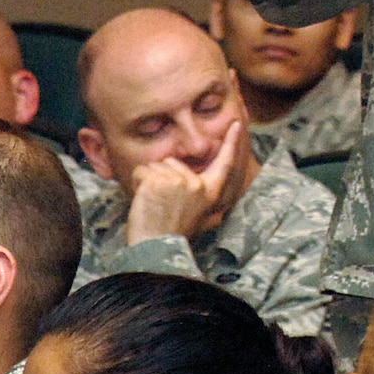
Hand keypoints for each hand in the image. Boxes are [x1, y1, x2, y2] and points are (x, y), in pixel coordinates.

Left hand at [125, 122, 243, 244]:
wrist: (154, 249)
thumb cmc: (172, 234)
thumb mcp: (199, 215)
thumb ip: (199, 193)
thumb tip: (198, 182)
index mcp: (209, 193)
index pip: (224, 163)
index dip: (231, 142)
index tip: (237, 124)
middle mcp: (196, 185)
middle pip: (174, 162)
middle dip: (163, 176)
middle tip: (162, 204)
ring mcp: (177, 182)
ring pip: (156, 166)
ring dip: (149, 181)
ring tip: (153, 204)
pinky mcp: (156, 182)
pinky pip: (141, 171)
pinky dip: (137, 183)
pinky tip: (143, 200)